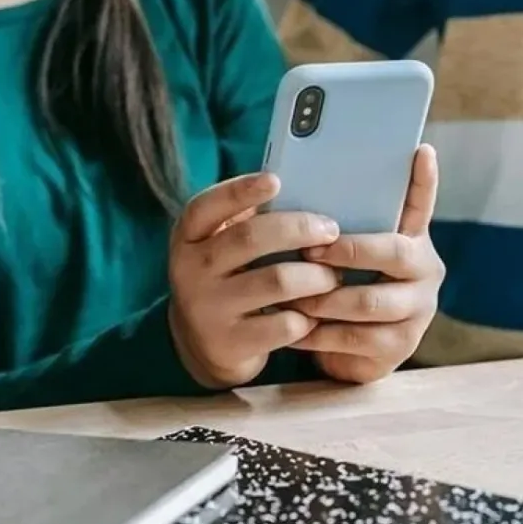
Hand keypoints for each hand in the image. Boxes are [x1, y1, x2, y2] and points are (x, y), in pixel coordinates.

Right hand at [167, 173, 342, 388]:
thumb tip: (304, 191)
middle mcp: (191, 270)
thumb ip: (247, 220)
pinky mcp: (231, 343)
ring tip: (334, 275)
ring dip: (316, 275)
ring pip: (278, 281)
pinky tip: (318, 312)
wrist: (202, 344)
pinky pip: (284, 324)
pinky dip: (309, 316)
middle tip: (331, 230)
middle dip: (300, 229)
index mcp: (188, 237)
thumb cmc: (227, 278)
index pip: (206, 206)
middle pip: (251, 238)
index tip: (276, 180)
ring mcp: (209, 309)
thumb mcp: (221, 247)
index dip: (240, 190)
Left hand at [289, 145, 444, 382]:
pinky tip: (292, 327)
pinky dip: (317, 333)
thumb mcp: (344, 258)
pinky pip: (353, 337)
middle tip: (308, 251)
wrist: (351, 354)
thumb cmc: (341, 290)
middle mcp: (425, 272)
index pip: (421, 205)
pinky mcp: (400, 347)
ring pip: (369, 300)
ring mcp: (417, 311)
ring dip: (324, 297)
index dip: (423, 180)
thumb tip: (292, 189)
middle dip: (348, 251)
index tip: (421, 150)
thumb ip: (337, 229)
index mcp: (413, 241)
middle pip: (394, 253)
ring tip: (291, 293)